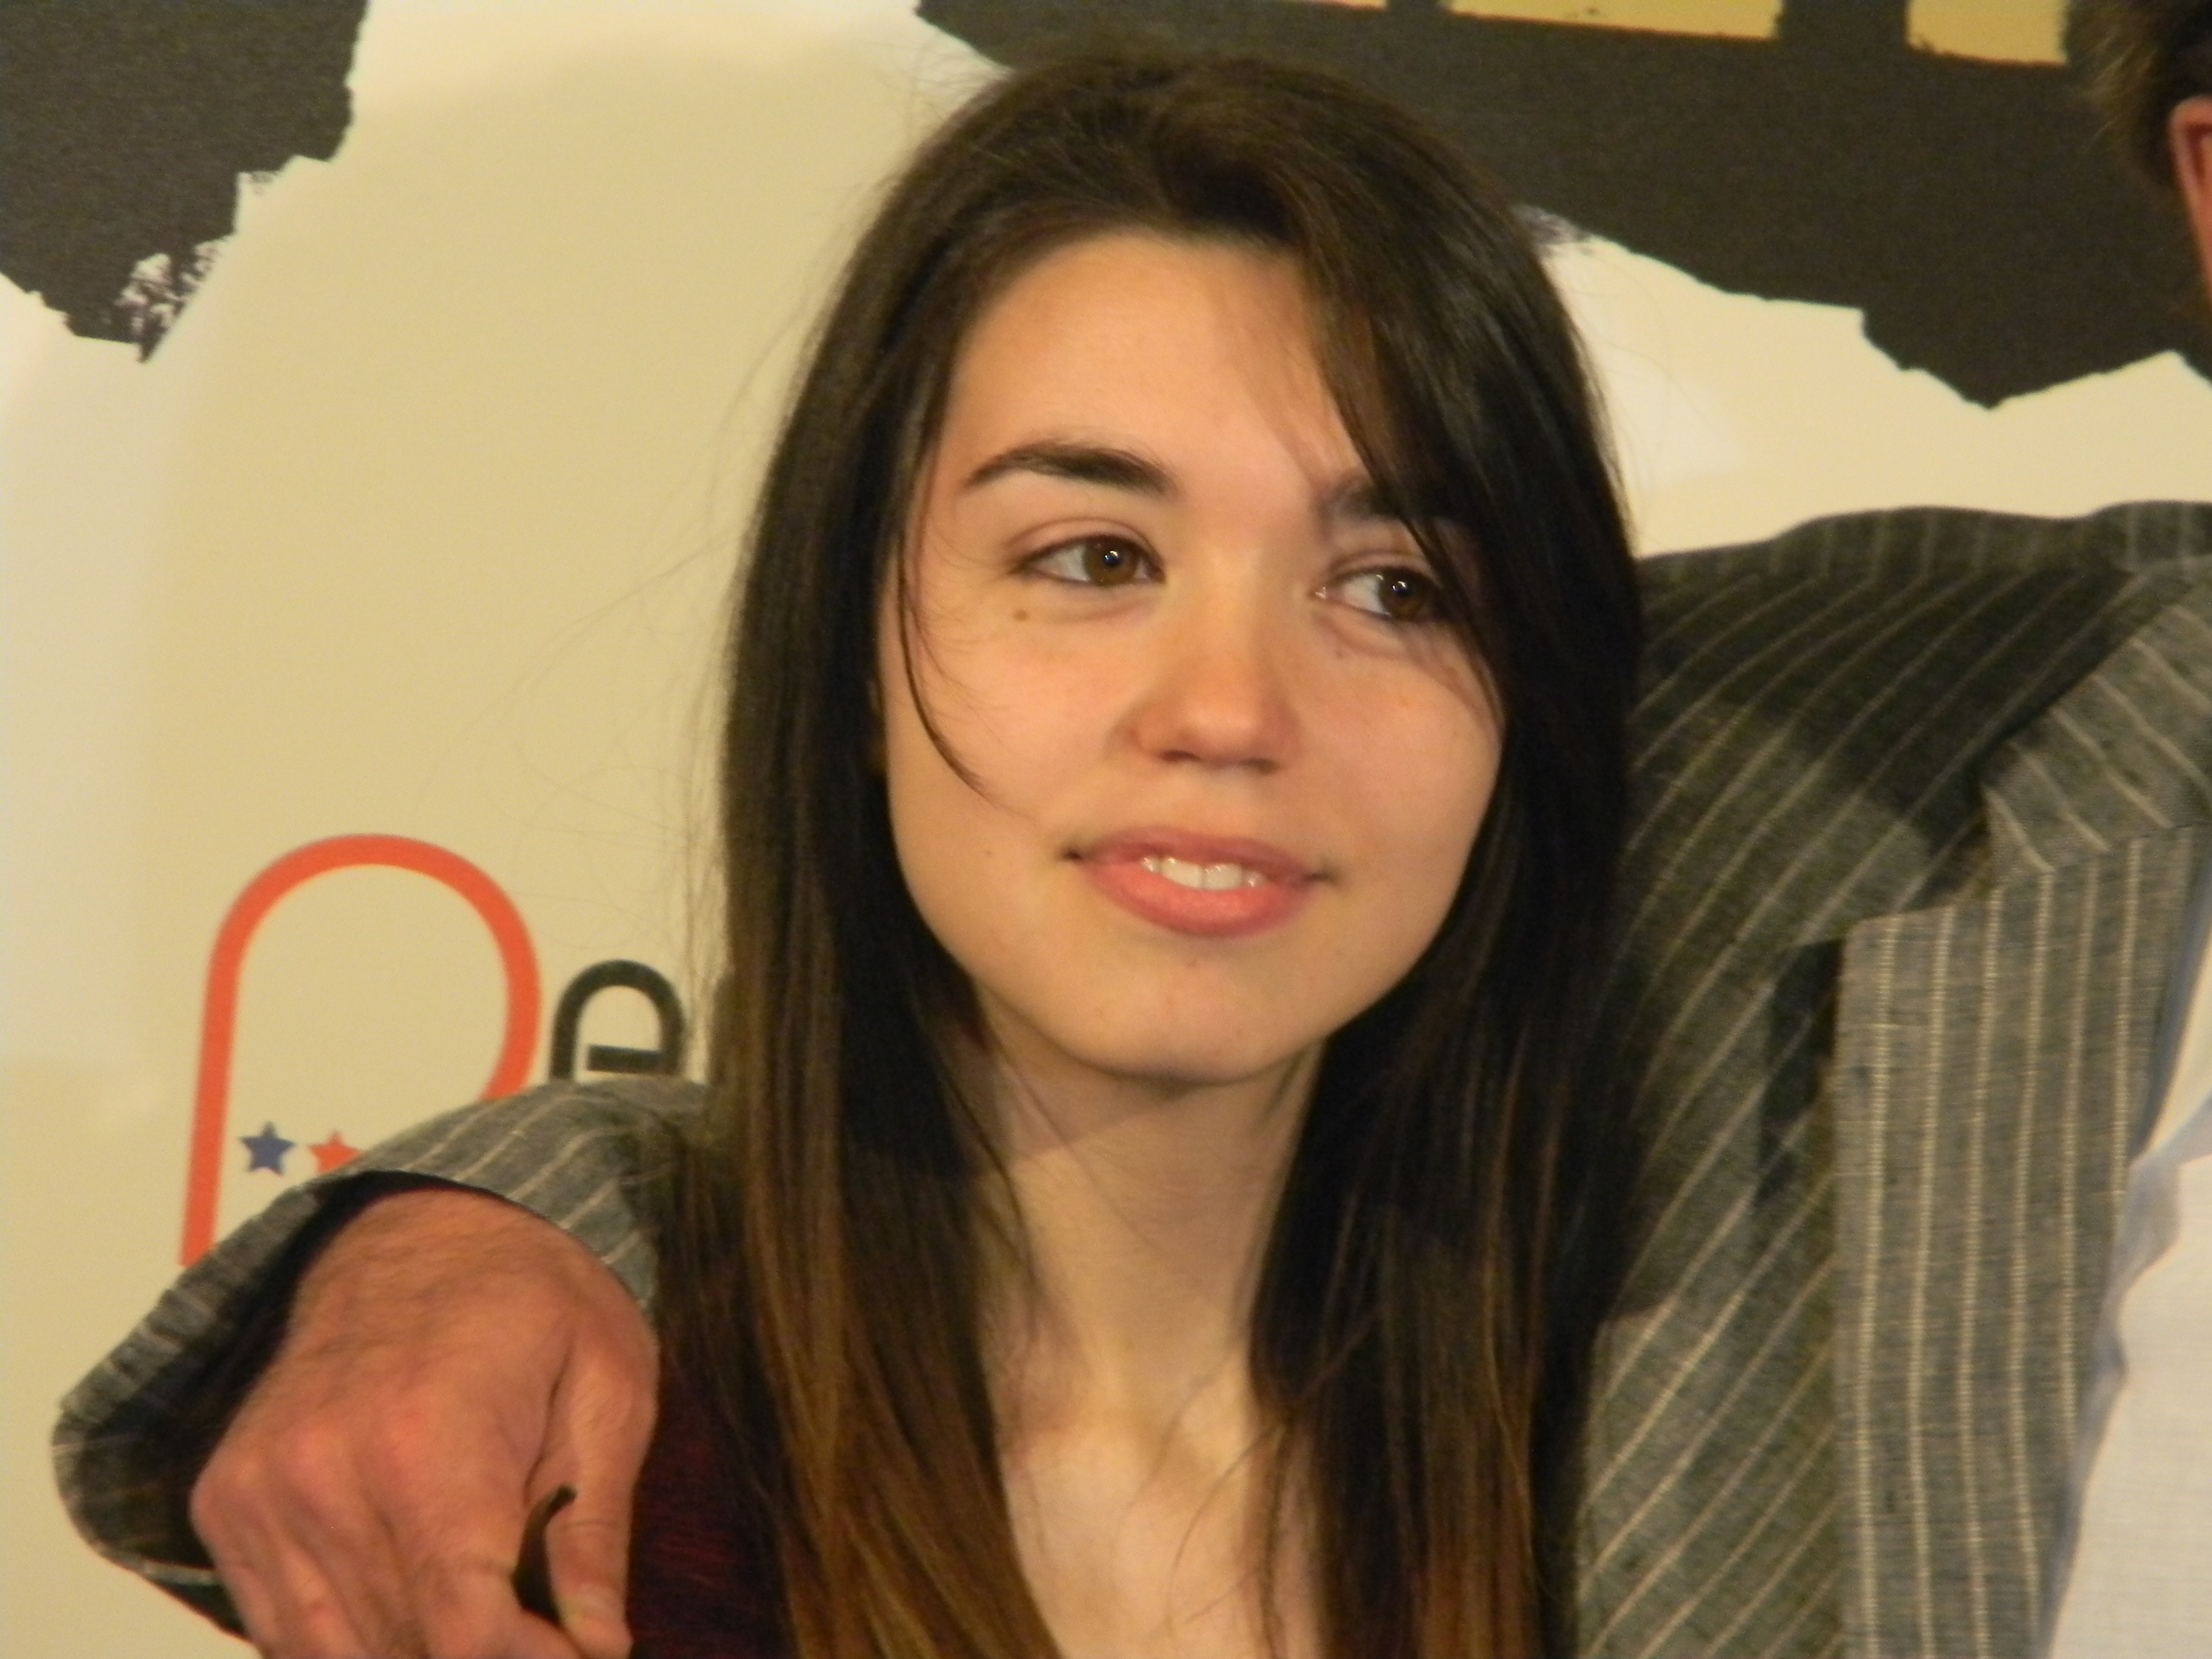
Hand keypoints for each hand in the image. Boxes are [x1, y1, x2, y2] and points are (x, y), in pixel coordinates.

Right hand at [190, 1186, 657, 1657]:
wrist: (421, 1220)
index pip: (463, 1631)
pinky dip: (347, 1636)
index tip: (575, 1653)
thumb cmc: (535, 1298)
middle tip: (543, 1631)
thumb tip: (599, 1647)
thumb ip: (594, 1531)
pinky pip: (277, 1624)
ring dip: (413, 1649)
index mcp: (428, 1443)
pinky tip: (412, 1603)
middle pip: (402, 1650)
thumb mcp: (608, 1389)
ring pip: (332, 1652)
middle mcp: (324, 1475)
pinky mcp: (226, 1500)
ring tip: (485, 1614)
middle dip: (484, 1656)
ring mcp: (261, 1491)